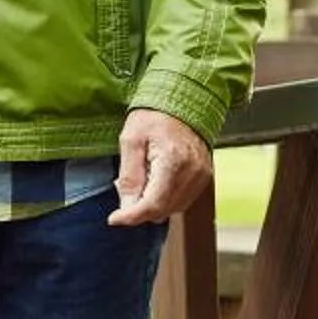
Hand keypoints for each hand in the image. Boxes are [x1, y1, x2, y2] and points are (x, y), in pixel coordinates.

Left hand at [108, 108, 211, 225]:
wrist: (183, 99)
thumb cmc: (155, 115)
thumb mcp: (131, 140)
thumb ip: (129, 176)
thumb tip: (126, 206)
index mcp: (173, 161)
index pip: (152, 204)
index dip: (131, 216)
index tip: (114, 219)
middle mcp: (192, 173)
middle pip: (162, 211)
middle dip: (138, 208)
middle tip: (125, 187)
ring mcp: (201, 176)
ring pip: (171, 210)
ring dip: (152, 204)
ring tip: (142, 178)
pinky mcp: (203, 177)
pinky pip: (181, 201)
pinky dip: (164, 199)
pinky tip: (155, 181)